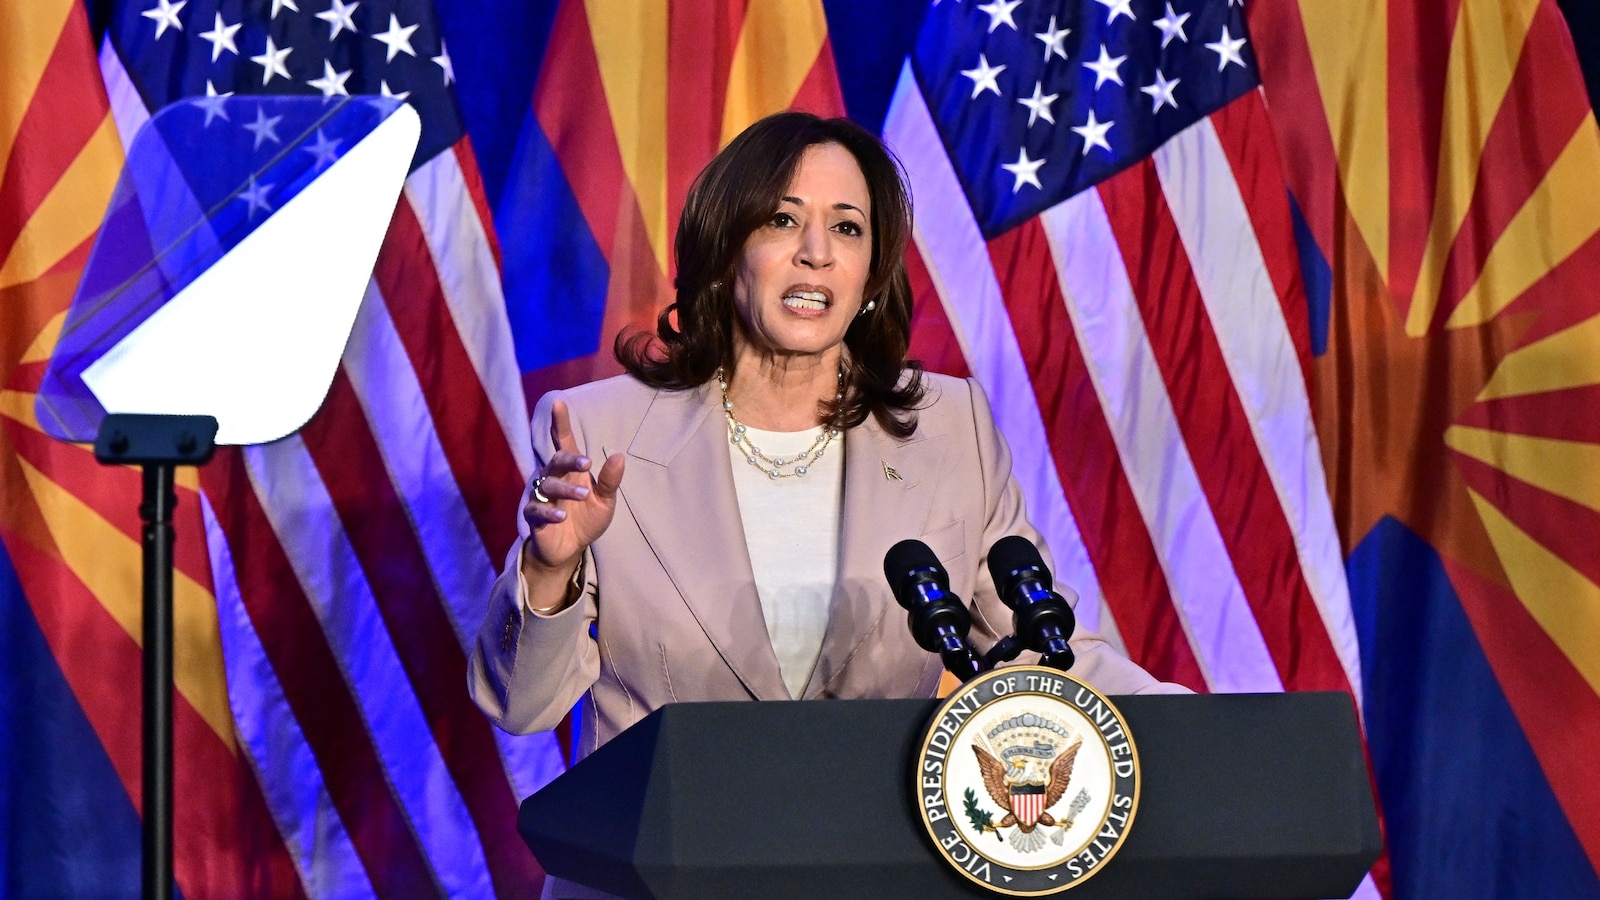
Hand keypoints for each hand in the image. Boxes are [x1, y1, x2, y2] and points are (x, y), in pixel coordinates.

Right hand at [521, 400, 625, 585]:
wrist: (570, 550)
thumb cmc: (586, 519)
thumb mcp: (604, 501)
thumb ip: (609, 481)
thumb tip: (619, 456)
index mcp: (572, 471)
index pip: (565, 442)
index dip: (561, 423)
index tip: (558, 403)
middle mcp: (554, 478)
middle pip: (556, 461)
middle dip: (569, 459)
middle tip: (586, 463)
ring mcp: (542, 496)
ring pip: (548, 484)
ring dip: (566, 489)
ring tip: (583, 496)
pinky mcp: (533, 516)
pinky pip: (537, 509)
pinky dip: (548, 512)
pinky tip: (561, 516)